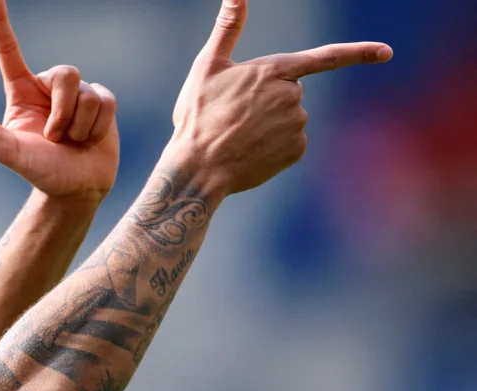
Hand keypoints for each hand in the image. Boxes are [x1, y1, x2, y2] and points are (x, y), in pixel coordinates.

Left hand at [0, 0, 119, 201]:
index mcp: (20, 91)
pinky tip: (90, 140)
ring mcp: (77, 93)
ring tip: (72, 142)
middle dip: (63, 111)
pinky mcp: (102, 101)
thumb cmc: (38, 170)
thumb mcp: (4, 149)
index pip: (8, 49)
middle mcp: (47, 87)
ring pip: (86, 91)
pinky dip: (97, 128)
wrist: (76, 190)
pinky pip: (105, 102)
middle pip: (64, 72)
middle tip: (55, 138)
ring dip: (79, 125)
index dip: (0, 20)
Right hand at [166, 0, 391, 195]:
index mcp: (274, 71)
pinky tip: (250, 150)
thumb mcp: (207, 67)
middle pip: (291, 92)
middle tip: (234, 114)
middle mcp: (293, 96)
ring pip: (290, 118)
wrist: (197, 168)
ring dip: (269, 123)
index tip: (386, 52)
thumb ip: (228, 28)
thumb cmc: (198, 116)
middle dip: (269, 100)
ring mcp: (297, 125)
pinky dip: (273, 146)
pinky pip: (290, 142)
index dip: (360, 53)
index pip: (326, 57)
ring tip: (238, 134)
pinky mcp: (296, 150)